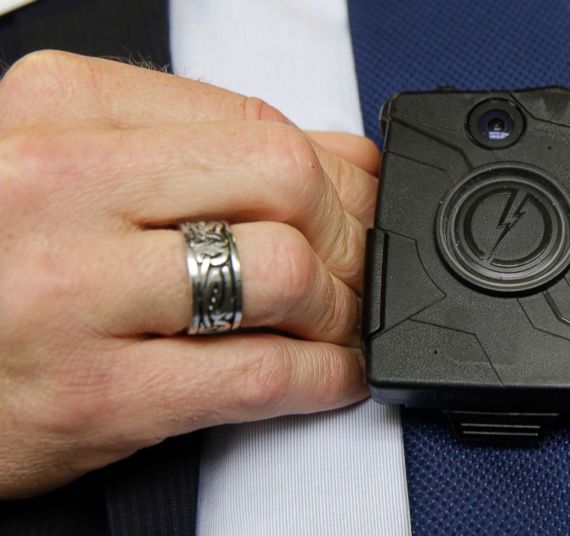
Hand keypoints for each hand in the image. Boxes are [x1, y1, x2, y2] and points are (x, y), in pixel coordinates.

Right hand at [0, 51, 377, 497]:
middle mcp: (60, 186)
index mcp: (61, 109)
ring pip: (285, 273)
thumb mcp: (69, 164)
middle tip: (355, 266)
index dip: (336, 171)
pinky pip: (261, 374)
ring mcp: (75, 292)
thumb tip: (341, 157)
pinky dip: (325, 376)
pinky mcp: (96, 393)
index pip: (257, 124)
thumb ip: (194, 147)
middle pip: (287, 185)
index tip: (358, 199)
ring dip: (340, 308)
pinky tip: (331, 374)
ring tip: (335, 322)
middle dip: (348, 233)